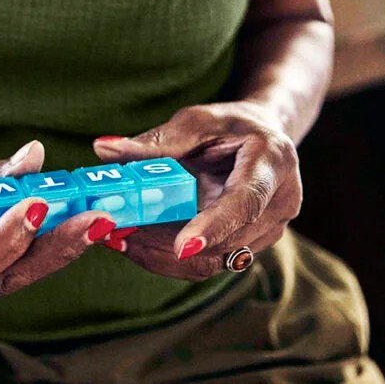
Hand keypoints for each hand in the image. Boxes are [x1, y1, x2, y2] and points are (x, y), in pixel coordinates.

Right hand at [0, 141, 116, 314]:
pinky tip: (82, 227)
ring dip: (63, 247)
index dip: (6, 236)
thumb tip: (35, 156)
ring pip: (22, 276)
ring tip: (101, 219)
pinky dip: (50, 249)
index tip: (39, 204)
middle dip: (55, 246)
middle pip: (8, 277)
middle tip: (96, 218)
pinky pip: (21, 272)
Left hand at [92, 102, 301, 280]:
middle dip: (170, 244)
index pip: (245, 202)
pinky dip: (173, 259)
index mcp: (272, 164)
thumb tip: (103, 149)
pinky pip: (212, 263)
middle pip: (227, 241)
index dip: (214, 226)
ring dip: (166, 256)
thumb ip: (154, 141)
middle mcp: (281, 203)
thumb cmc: (228, 125)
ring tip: (121, 239)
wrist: (263, 139)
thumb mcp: (194, 122)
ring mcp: (271, 229)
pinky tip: (139, 245)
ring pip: (217, 260)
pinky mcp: (253, 246)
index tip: (183, 246)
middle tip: (120, 235)